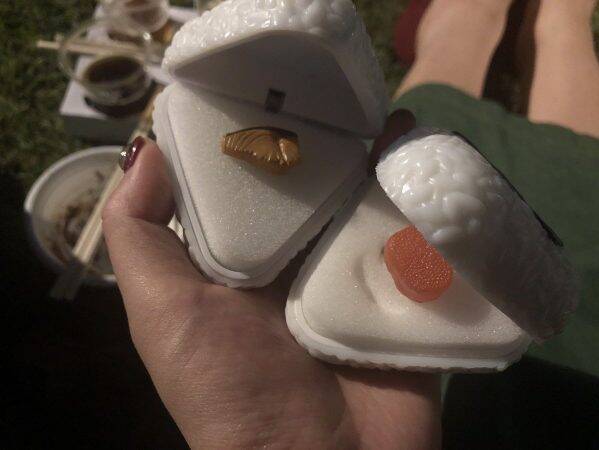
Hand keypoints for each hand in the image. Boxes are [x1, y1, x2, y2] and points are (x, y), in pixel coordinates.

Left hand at [102, 111, 439, 448]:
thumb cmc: (230, 388)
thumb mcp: (164, 311)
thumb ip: (141, 236)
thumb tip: (146, 150)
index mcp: (249, 259)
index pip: (256, 184)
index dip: (264, 138)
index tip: (275, 90)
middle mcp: (303, 262)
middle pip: (321, 189)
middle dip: (334, 144)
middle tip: (346, 99)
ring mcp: (359, 279)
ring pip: (373, 207)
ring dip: (386, 164)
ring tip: (395, 121)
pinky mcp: (407, 300)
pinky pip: (423, 245)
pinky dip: (432, 208)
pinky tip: (439, 169)